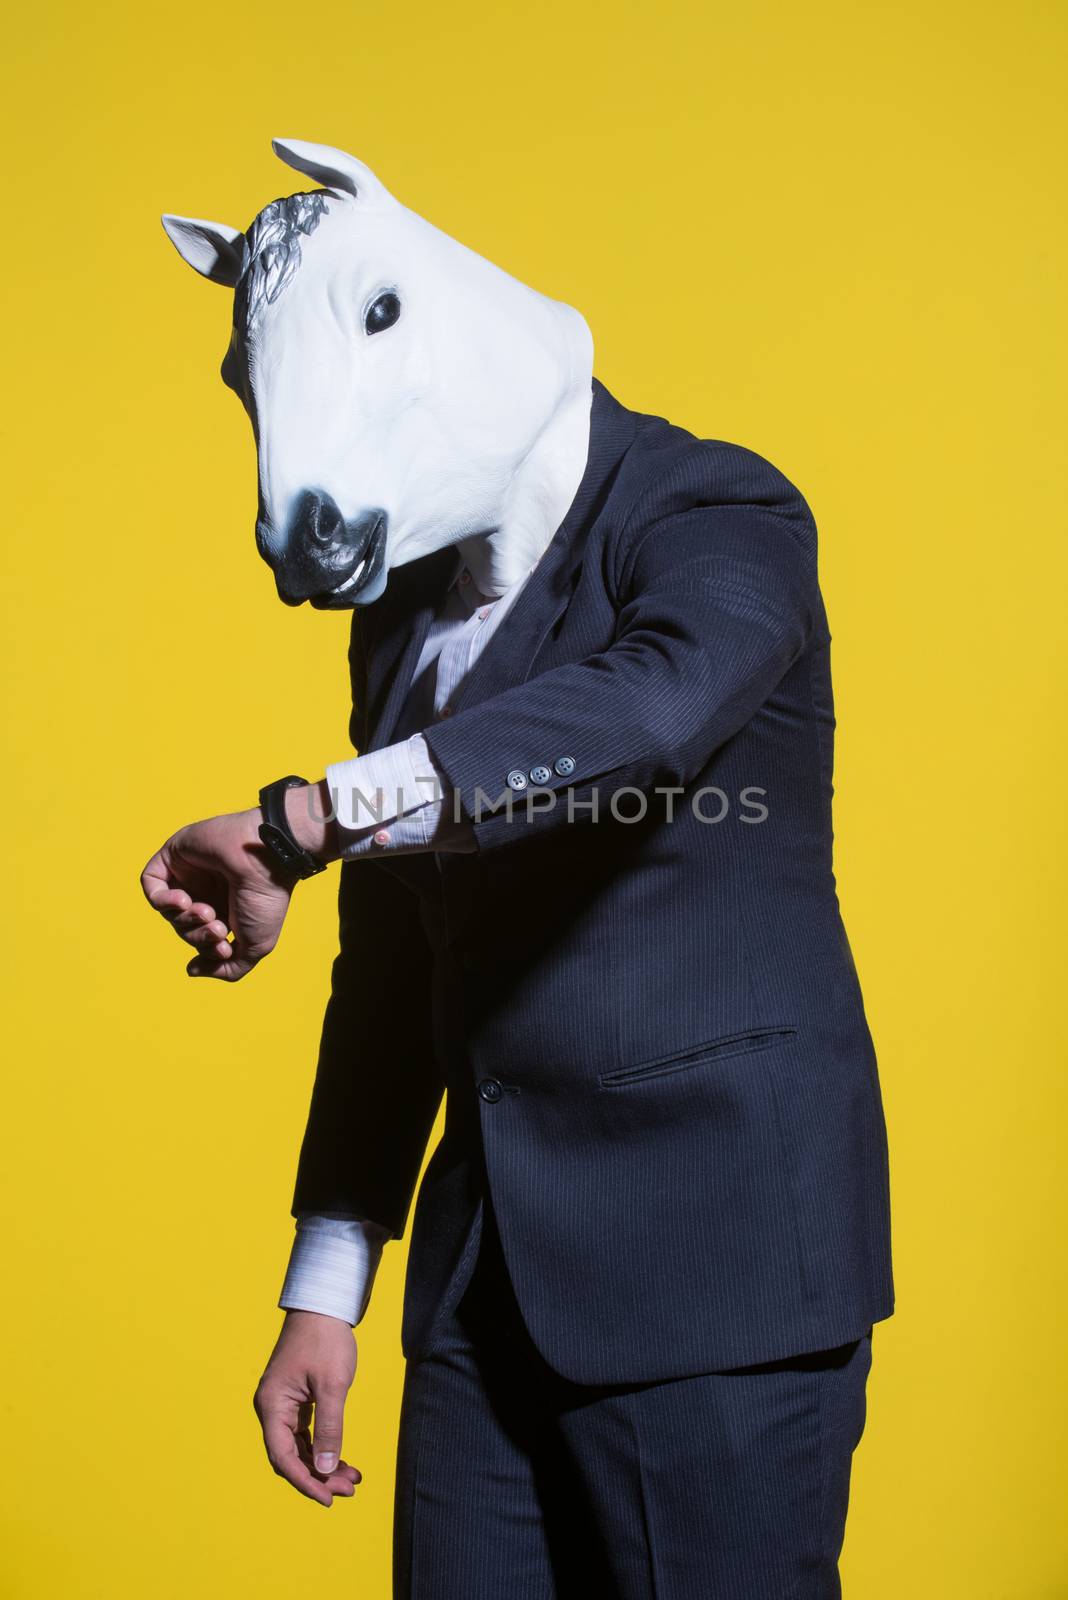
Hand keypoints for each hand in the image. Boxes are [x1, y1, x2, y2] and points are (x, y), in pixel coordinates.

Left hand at [140, 808, 293, 980]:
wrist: (267, 858)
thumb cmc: (265, 899)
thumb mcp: (255, 948)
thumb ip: (227, 969)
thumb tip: (191, 970)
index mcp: (229, 910)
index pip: (202, 941)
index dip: (209, 951)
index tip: (225, 948)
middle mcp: (208, 892)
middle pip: (184, 929)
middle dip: (198, 936)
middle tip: (218, 928)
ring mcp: (190, 874)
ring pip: (168, 911)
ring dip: (185, 919)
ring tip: (206, 911)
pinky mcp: (174, 856)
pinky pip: (151, 885)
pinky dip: (162, 901)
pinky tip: (183, 900)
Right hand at [254, 1311, 360, 1506]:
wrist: (324, 1307)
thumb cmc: (325, 1340)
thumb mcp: (333, 1385)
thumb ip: (330, 1428)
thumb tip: (325, 1470)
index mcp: (272, 1405)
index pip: (283, 1457)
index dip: (305, 1482)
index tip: (329, 1498)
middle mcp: (272, 1409)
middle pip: (291, 1457)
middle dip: (318, 1477)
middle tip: (349, 1490)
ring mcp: (283, 1406)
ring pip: (300, 1448)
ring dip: (323, 1466)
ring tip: (352, 1480)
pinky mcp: (296, 1402)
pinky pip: (306, 1435)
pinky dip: (323, 1448)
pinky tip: (343, 1461)